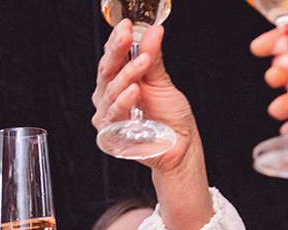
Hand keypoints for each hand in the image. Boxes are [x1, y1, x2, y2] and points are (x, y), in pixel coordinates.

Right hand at [92, 20, 199, 173]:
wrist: (180, 145)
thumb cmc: (170, 117)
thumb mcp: (162, 82)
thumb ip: (153, 58)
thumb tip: (154, 32)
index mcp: (118, 81)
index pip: (112, 57)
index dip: (117, 40)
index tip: (126, 26)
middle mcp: (108, 97)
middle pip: (107, 70)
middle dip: (117, 51)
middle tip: (127, 35)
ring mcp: (108, 115)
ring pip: (111, 90)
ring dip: (127, 74)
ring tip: (142, 62)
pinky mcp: (112, 133)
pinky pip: (114, 114)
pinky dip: (124, 101)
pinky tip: (134, 90)